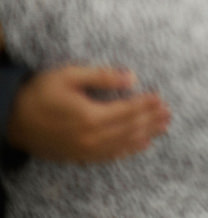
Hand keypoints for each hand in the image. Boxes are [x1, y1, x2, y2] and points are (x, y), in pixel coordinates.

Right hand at [8, 66, 169, 162]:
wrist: (12, 119)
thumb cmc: (41, 92)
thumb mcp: (69, 75)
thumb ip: (102, 76)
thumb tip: (131, 76)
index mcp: (89, 116)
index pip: (127, 110)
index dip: (146, 104)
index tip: (161, 98)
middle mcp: (90, 137)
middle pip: (129, 128)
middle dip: (151, 120)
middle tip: (168, 114)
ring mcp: (84, 150)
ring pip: (122, 143)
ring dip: (145, 135)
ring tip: (162, 128)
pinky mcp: (78, 156)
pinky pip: (109, 155)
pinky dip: (128, 149)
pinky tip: (141, 144)